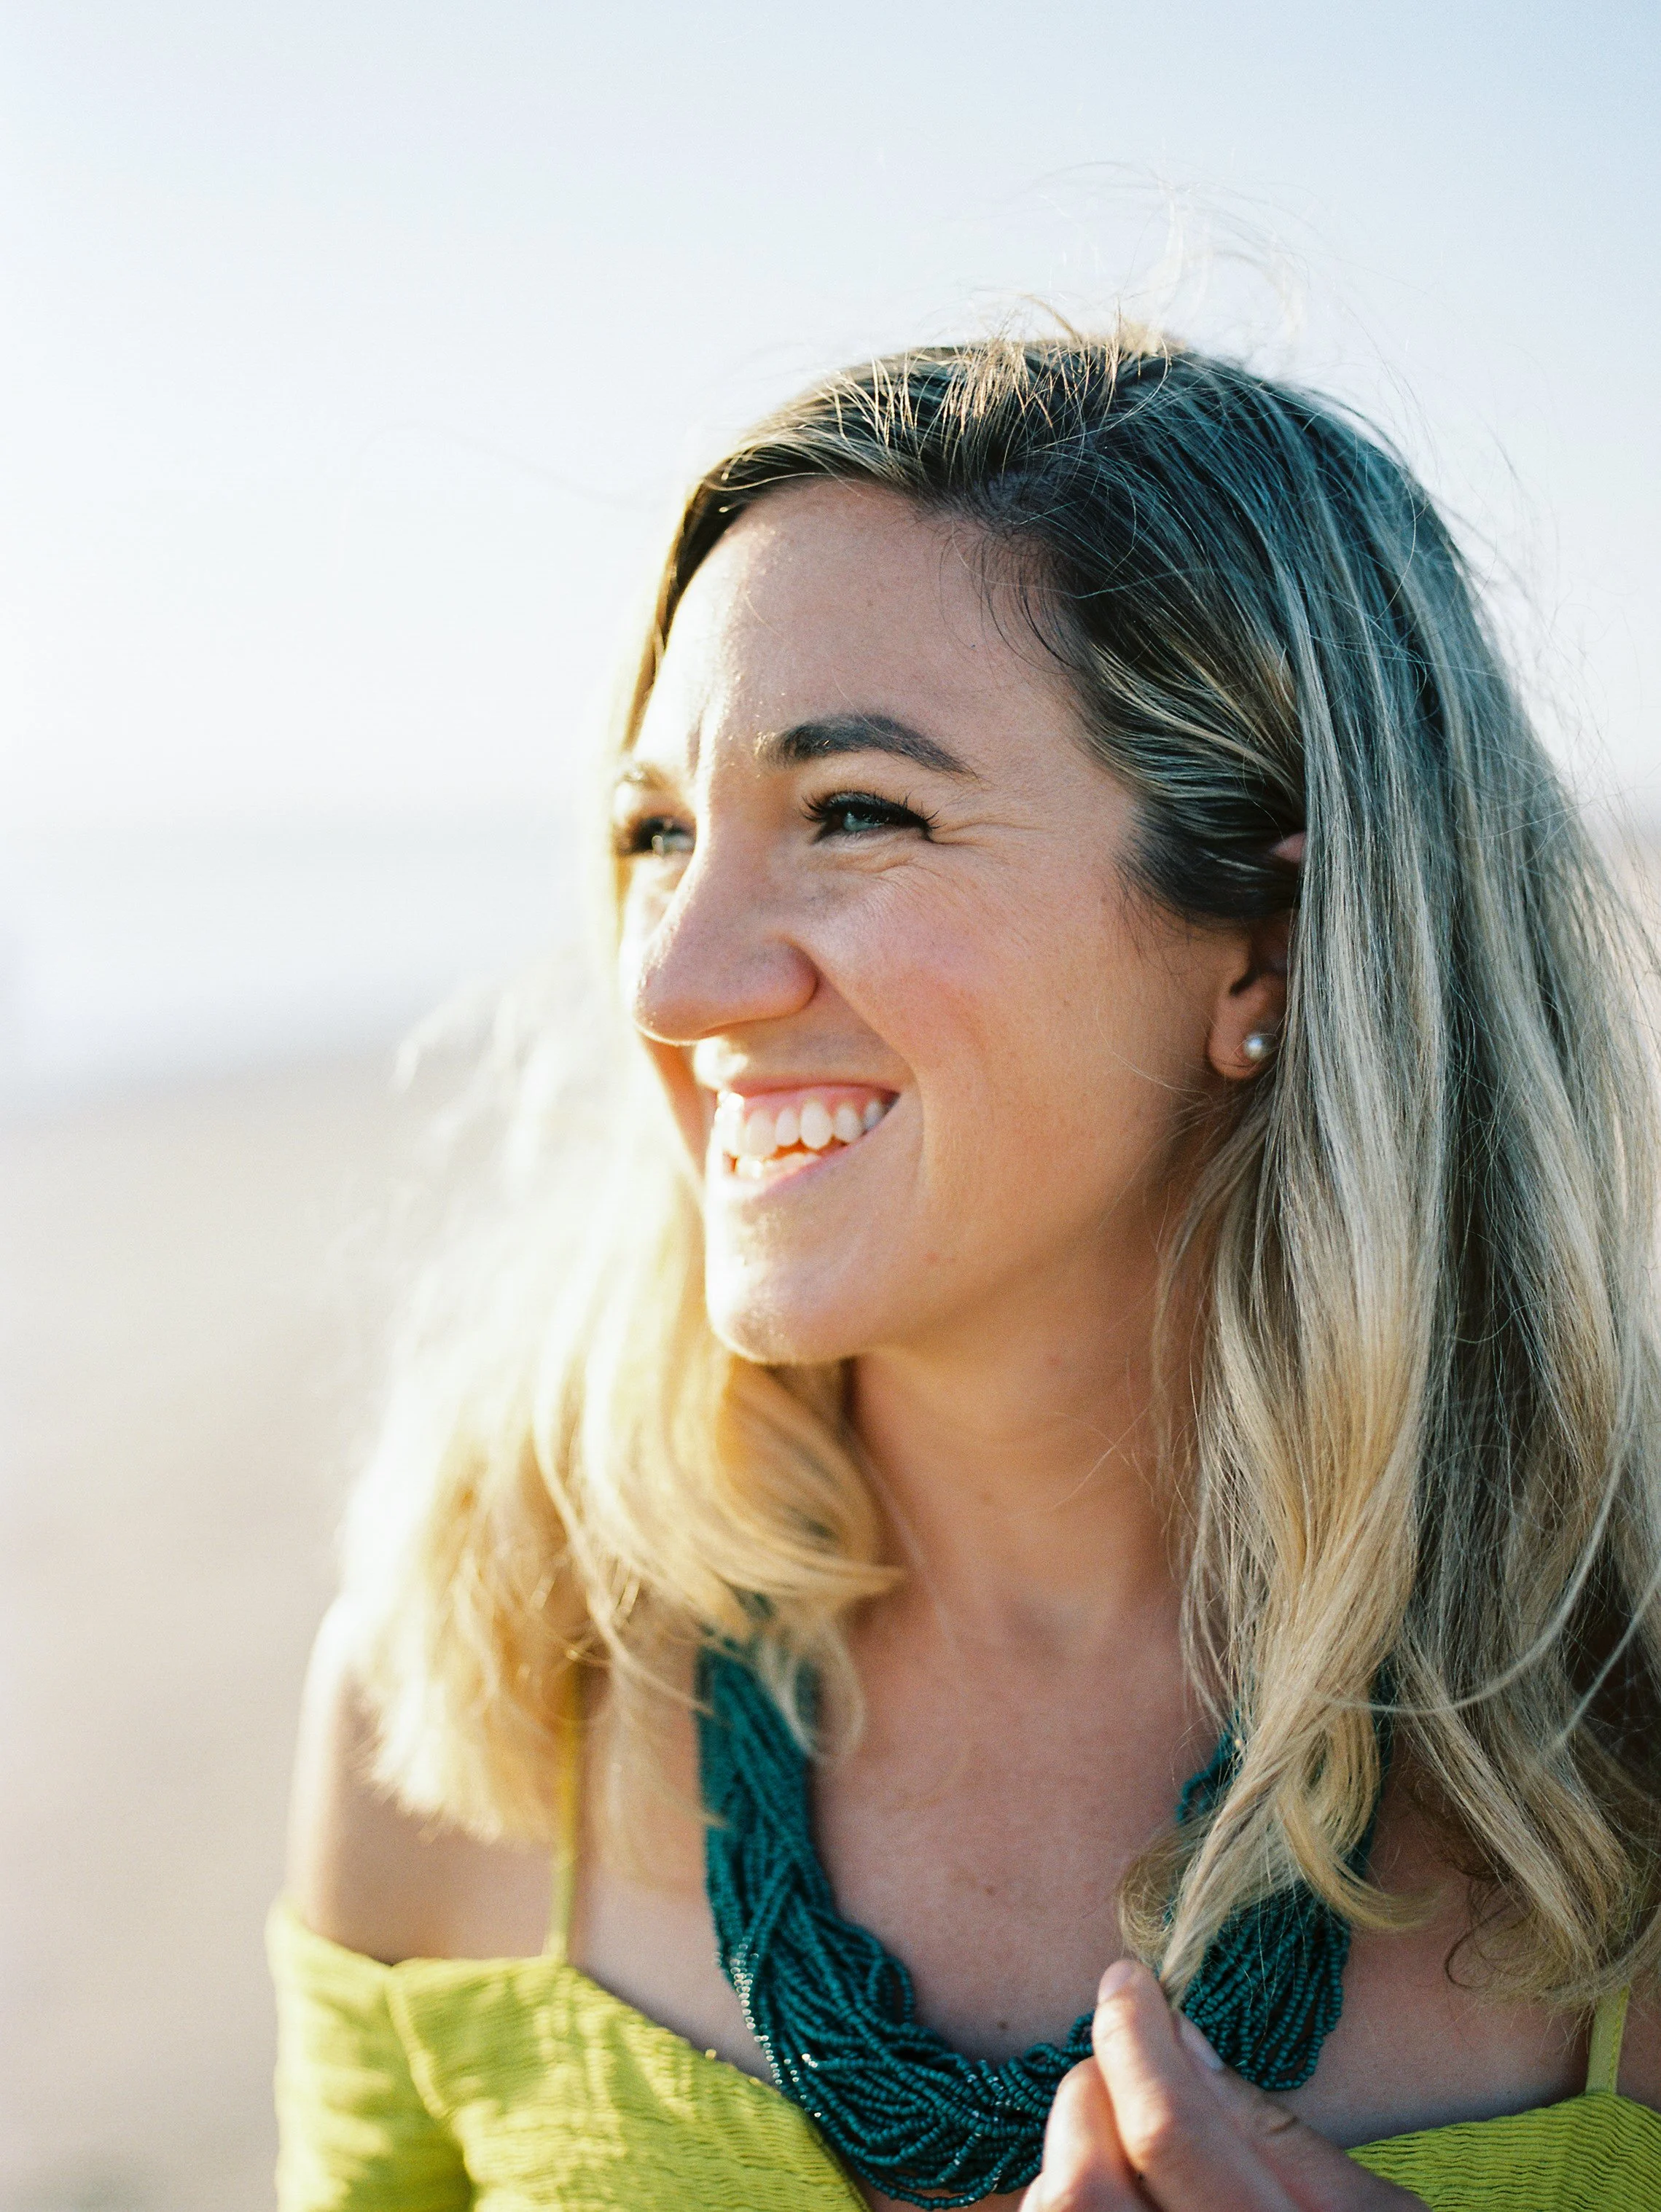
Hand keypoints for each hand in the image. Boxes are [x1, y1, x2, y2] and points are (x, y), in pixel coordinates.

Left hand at [1023, 1960, 1424, 2209]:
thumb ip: (1277, 2133)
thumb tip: (1178, 2038)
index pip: (1169, 2130)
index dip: (1137, 2039)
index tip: (1126, 1984)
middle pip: (1082, 2183)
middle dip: (1091, 2097)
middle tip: (1124, 2068)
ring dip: (1070, 2160)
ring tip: (1124, 2142)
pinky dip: (1066, 2204)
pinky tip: (1116, 2194)